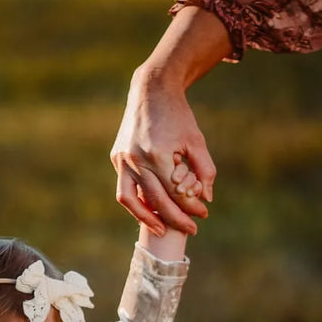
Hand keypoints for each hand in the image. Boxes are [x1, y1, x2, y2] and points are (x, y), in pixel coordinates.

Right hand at [111, 6, 230, 234]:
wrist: (151, 90)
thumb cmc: (178, 115)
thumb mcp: (196, 140)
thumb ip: (204, 171)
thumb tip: (205, 199)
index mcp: (158, 155)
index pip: (176, 192)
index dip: (191, 207)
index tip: (203, 215)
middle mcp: (136, 159)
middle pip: (157, 200)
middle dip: (175, 218)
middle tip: (190, 229)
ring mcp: (123, 159)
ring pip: (130, 200)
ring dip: (146, 218)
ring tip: (161, 231)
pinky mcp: (117, 157)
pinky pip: (125, 187)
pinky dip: (136, 202)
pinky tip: (150, 210)